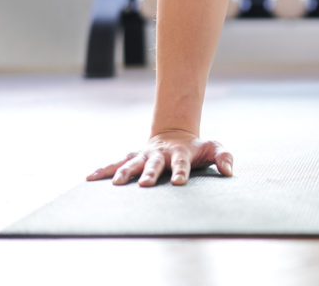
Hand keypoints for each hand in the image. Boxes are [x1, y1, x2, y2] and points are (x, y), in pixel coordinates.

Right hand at [86, 130, 233, 186]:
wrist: (176, 134)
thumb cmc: (197, 147)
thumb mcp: (214, 147)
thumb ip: (224, 157)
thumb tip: (229, 171)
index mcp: (180, 153)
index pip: (181, 163)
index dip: (180, 171)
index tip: (179, 182)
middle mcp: (160, 154)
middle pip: (154, 164)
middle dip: (149, 173)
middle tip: (144, 184)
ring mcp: (145, 155)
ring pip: (132, 163)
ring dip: (124, 172)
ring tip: (115, 183)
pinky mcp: (133, 157)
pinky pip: (116, 163)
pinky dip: (103, 169)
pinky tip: (89, 178)